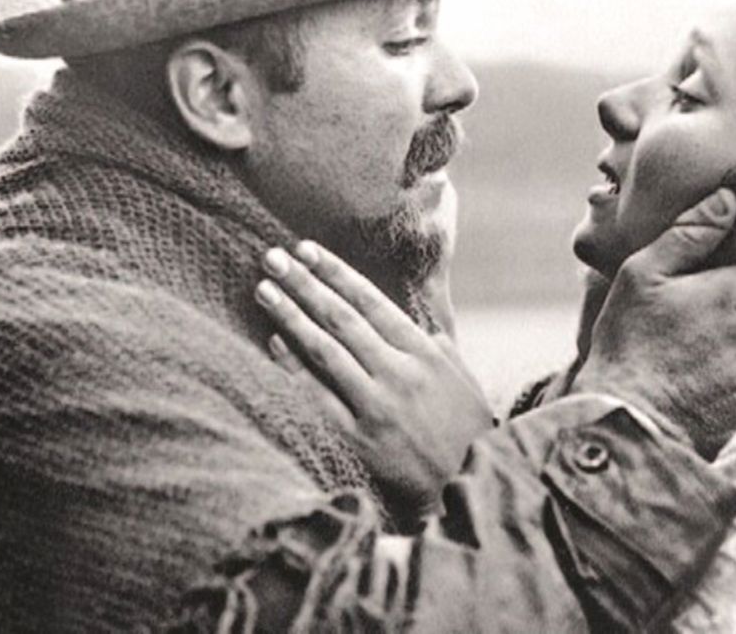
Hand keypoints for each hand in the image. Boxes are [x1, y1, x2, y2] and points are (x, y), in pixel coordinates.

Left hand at [255, 241, 494, 516]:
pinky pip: (318, 396)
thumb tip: (420, 328)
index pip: (371, 300)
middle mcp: (399, 371)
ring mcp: (376, 405)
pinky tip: (274, 344)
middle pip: (342, 318)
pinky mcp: (359, 438)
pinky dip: (294, 368)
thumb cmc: (468, 430)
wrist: (470, 486)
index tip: (307, 250)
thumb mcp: (463, 379)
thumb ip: (439, 348)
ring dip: (291, 317)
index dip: (336, 272)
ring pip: (324, 351)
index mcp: (424, 351)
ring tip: (264, 291)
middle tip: (273, 258)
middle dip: (304, 284)